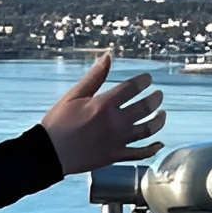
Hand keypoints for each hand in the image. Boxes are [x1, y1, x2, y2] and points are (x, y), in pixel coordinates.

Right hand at [39, 53, 164, 175]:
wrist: (49, 154)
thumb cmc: (58, 123)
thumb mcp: (74, 95)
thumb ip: (95, 76)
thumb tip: (108, 56)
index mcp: (104, 104)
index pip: (133, 88)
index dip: (144, 81)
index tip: (148, 79)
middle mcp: (115, 122)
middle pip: (145, 107)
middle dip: (156, 99)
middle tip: (159, 95)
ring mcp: (117, 141)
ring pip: (148, 130)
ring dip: (159, 121)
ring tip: (162, 114)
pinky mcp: (115, 156)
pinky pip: (141, 153)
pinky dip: (153, 149)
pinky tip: (159, 143)